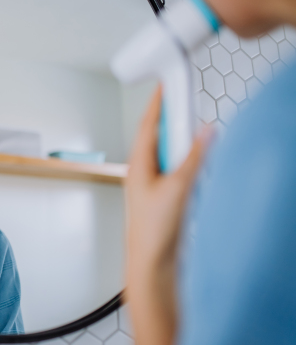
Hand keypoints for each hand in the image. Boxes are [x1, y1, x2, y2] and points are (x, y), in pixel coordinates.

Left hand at [125, 85, 212, 344]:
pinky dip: (186, 160)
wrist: (150, 263)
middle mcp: (142, 171)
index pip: (148, 123)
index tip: (165, 81)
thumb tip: (206, 132)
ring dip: (181, 141)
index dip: (157, 101)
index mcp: (138, 164)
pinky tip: (196, 163)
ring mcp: (152, 184)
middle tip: (185, 100)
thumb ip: (195, 158)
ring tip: (194, 132)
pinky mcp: (162, 196)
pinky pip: (174, 168)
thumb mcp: (178, 188)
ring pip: (168, 152)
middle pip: (158, 135)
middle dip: (172, 117)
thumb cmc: (152, 231)